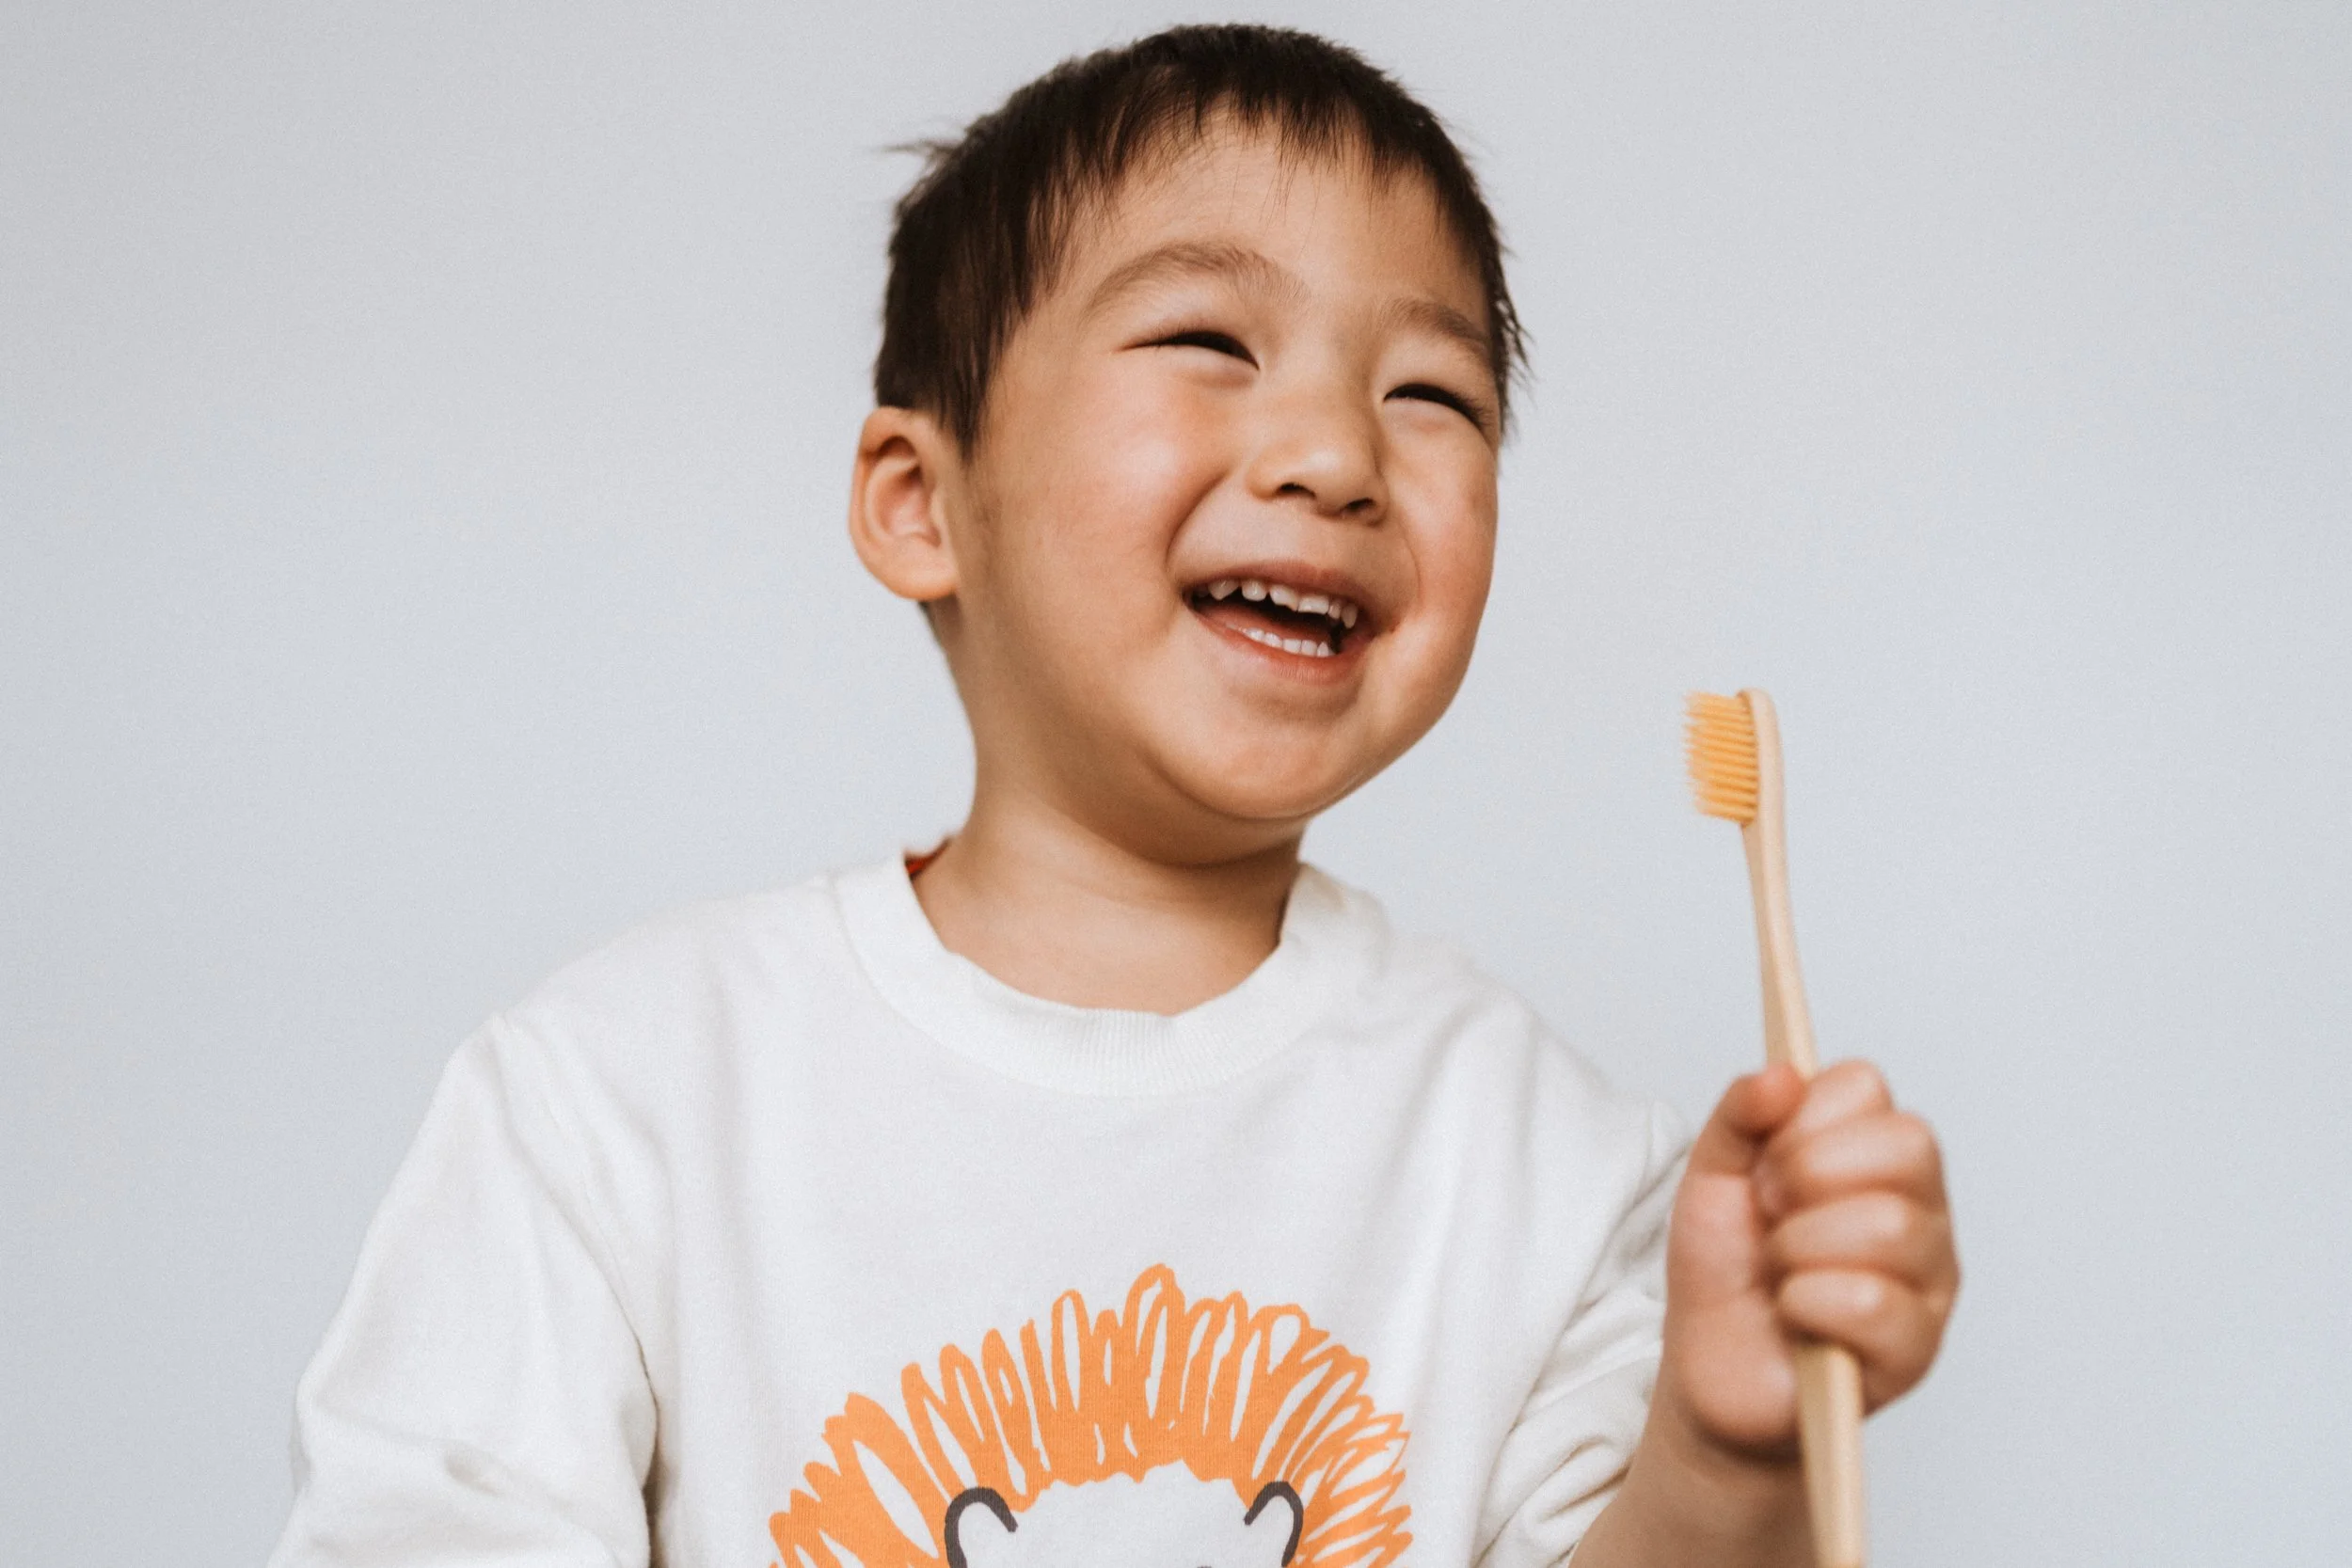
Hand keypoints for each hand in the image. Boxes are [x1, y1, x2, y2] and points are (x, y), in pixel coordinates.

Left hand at [1656, 1060, 1958, 1461]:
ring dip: (1800, 1247)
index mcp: (1872, 1153)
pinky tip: (1796, 1315)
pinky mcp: (1918, 1348)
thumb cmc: (1725, 1272)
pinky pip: (1874, 1303)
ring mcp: (1929, 1278)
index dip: (1801, 1117)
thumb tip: (1781, 1072)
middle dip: (1807, 1173)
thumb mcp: (1712, 1177)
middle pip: (1906, 1144)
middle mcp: (1918, 1205)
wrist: (1712, 1372)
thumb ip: (1740, 1115)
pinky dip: (1809, 1304)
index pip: (1866, 1087)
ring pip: (1892, 1223)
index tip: (1761, 1162)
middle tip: (1768, 1216)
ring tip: (1780, 1272)